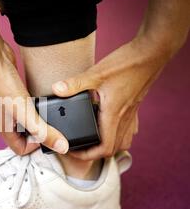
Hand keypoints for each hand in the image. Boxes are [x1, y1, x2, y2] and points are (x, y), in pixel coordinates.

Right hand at [0, 44, 69, 155]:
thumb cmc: (1, 85)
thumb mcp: (25, 113)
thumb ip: (43, 131)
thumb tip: (62, 147)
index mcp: (5, 129)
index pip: (21, 150)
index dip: (36, 147)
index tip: (49, 137)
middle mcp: (7, 120)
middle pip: (25, 136)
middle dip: (40, 133)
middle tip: (55, 127)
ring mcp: (10, 106)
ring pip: (27, 120)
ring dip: (40, 119)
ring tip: (53, 113)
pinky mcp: (15, 93)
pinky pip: (28, 105)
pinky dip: (38, 105)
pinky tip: (45, 99)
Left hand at [52, 35, 169, 159]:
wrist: (152, 52)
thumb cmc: (127, 63)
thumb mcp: (96, 73)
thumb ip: (75, 83)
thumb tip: (57, 89)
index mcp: (114, 114)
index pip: (104, 148)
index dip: (88, 155)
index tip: (74, 150)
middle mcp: (124, 118)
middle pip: (114, 149)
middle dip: (96, 153)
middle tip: (80, 146)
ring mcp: (132, 113)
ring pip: (124, 141)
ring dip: (109, 146)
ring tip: (94, 140)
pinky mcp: (135, 106)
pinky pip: (129, 129)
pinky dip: (119, 134)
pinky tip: (109, 125)